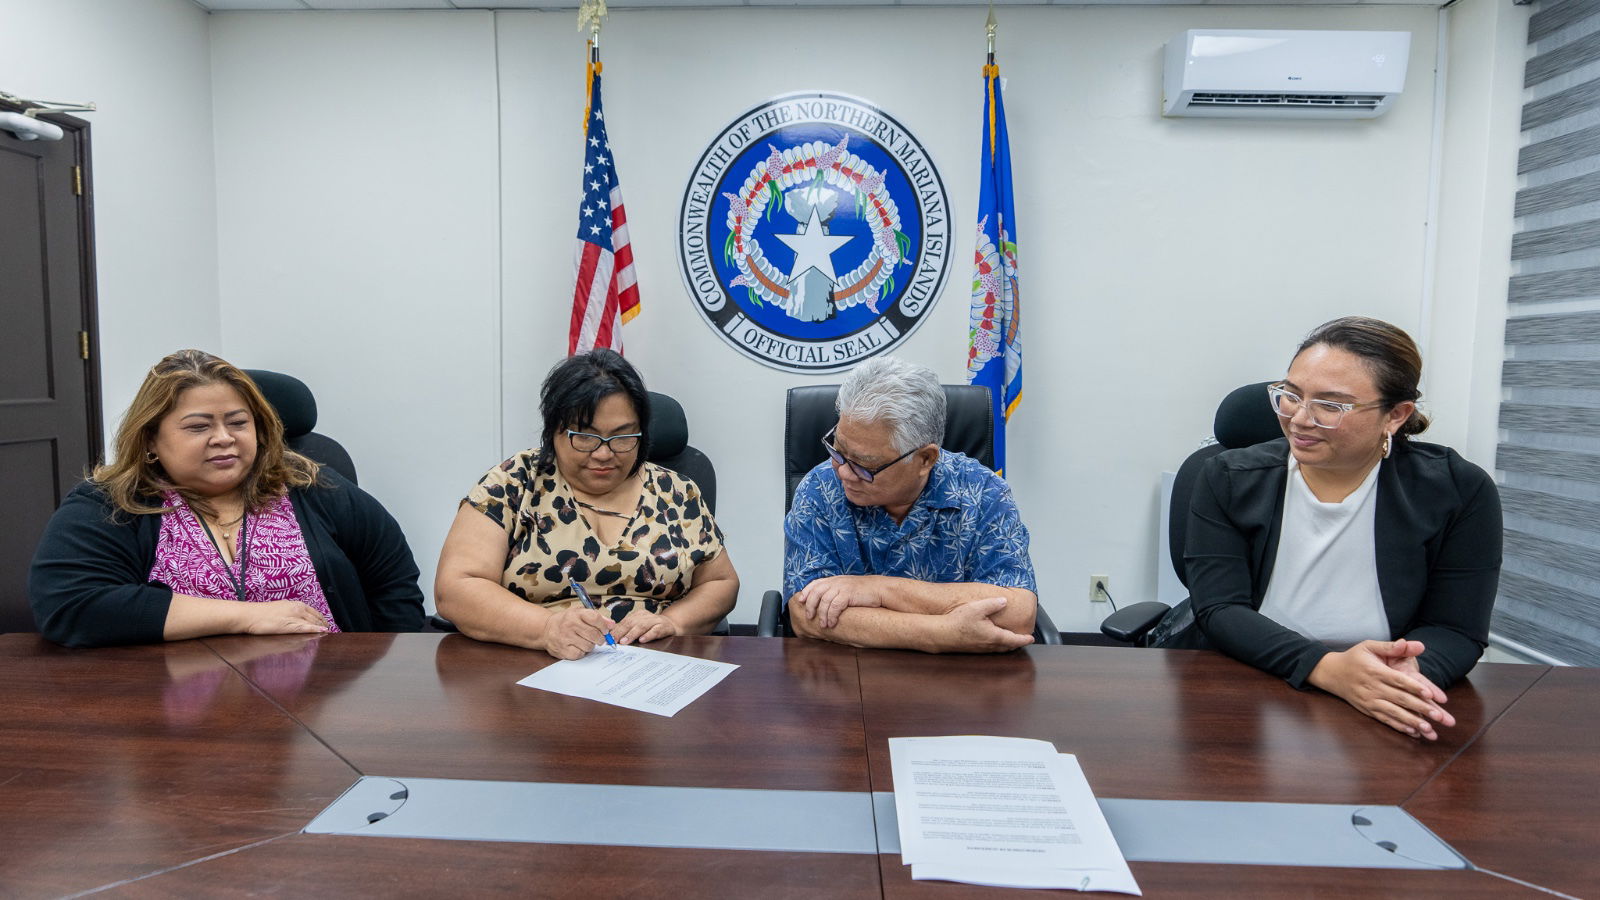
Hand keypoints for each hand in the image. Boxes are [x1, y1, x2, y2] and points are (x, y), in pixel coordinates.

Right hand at [238, 601, 330, 634]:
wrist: (249, 616)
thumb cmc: (261, 614)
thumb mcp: (280, 608)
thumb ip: (291, 612)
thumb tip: (298, 618)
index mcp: (295, 604)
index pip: (314, 612)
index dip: (321, 618)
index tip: (325, 624)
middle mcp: (297, 609)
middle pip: (316, 617)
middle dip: (323, 624)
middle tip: (328, 630)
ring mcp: (294, 617)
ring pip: (312, 622)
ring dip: (321, 627)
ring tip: (327, 633)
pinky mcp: (289, 625)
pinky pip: (305, 628)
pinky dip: (315, 629)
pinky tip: (322, 631)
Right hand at [541, 607, 612, 659]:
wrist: (546, 629)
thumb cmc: (566, 621)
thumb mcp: (580, 613)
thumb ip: (597, 617)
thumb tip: (611, 624)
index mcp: (575, 614)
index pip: (595, 618)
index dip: (604, 626)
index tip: (606, 630)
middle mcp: (570, 625)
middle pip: (594, 634)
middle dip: (600, 638)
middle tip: (599, 639)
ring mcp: (565, 638)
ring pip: (589, 646)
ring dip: (590, 646)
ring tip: (585, 641)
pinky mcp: (562, 650)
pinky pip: (580, 654)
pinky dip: (582, 652)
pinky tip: (578, 647)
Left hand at [612, 608, 677, 644]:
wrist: (671, 624)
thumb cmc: (652, 628)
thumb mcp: (639, 627)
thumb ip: (627, 631)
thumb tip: (611, 638)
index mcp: (637, 615)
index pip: (624, 622)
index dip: (615, 630)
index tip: (607, 638)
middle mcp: (645, 616)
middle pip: (631, 623)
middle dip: (621, 632)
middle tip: (613, 640)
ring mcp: (655, 621)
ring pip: (641, 626)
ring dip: (632, 634)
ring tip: (624, 641)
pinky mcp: (663, 627)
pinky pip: (655, 631)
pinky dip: (648, 635)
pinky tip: (642, 640)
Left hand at [792, 575, 882, 628]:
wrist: (880, 589)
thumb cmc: (864, 591)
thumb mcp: (846, 587)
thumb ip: (835, 591)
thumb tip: (824, 602)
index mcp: (834, 580)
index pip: (815, 584)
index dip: (806, 592)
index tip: (800, 601)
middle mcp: (836, 582)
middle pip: (816, 592)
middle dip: (810, 605)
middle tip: (809, 617)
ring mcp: (842, 587)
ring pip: (824, 601)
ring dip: (822, 615)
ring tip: (823, 625)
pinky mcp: (848, 594)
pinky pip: (835, 606)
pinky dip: (831, 616)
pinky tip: (832, 623)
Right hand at [935, 597, 1032, 653]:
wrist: (941, 634)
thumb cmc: (957, 622)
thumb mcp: (977, 608)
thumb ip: (992, 604)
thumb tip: (1004, 601)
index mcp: (994, 636)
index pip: (1014, 640)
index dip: (1024, 639)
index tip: (1031, 638)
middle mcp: (989, 645)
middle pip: (1008, 647)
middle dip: (1016, 643)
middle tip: (1023, 639)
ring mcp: (981, 649)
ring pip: (999, 649)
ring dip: (1007, 645)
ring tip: (1010, 640)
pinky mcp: (974, 650)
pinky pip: (990, 649)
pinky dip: (997, 646)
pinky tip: (992, 639)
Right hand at [1309, 640, 1454, 739]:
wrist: (1331, 673)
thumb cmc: (1354, 657)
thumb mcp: (1370, 646)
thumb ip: (1392, 646)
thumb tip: (1414, 644)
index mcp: (1375, 671)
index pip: (1398, 680)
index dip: (1415, 687)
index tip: (1431, 694)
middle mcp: (1372, 688)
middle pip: (1400, 699)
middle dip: (1421, 708)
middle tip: (1440, 717)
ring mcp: (1369, 701)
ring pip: (1394, 713)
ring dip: (1412, 722)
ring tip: (1429, 730)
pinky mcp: (1368, 710)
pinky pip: (1385, 720)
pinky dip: (1399, 727)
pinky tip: (1413, 733)